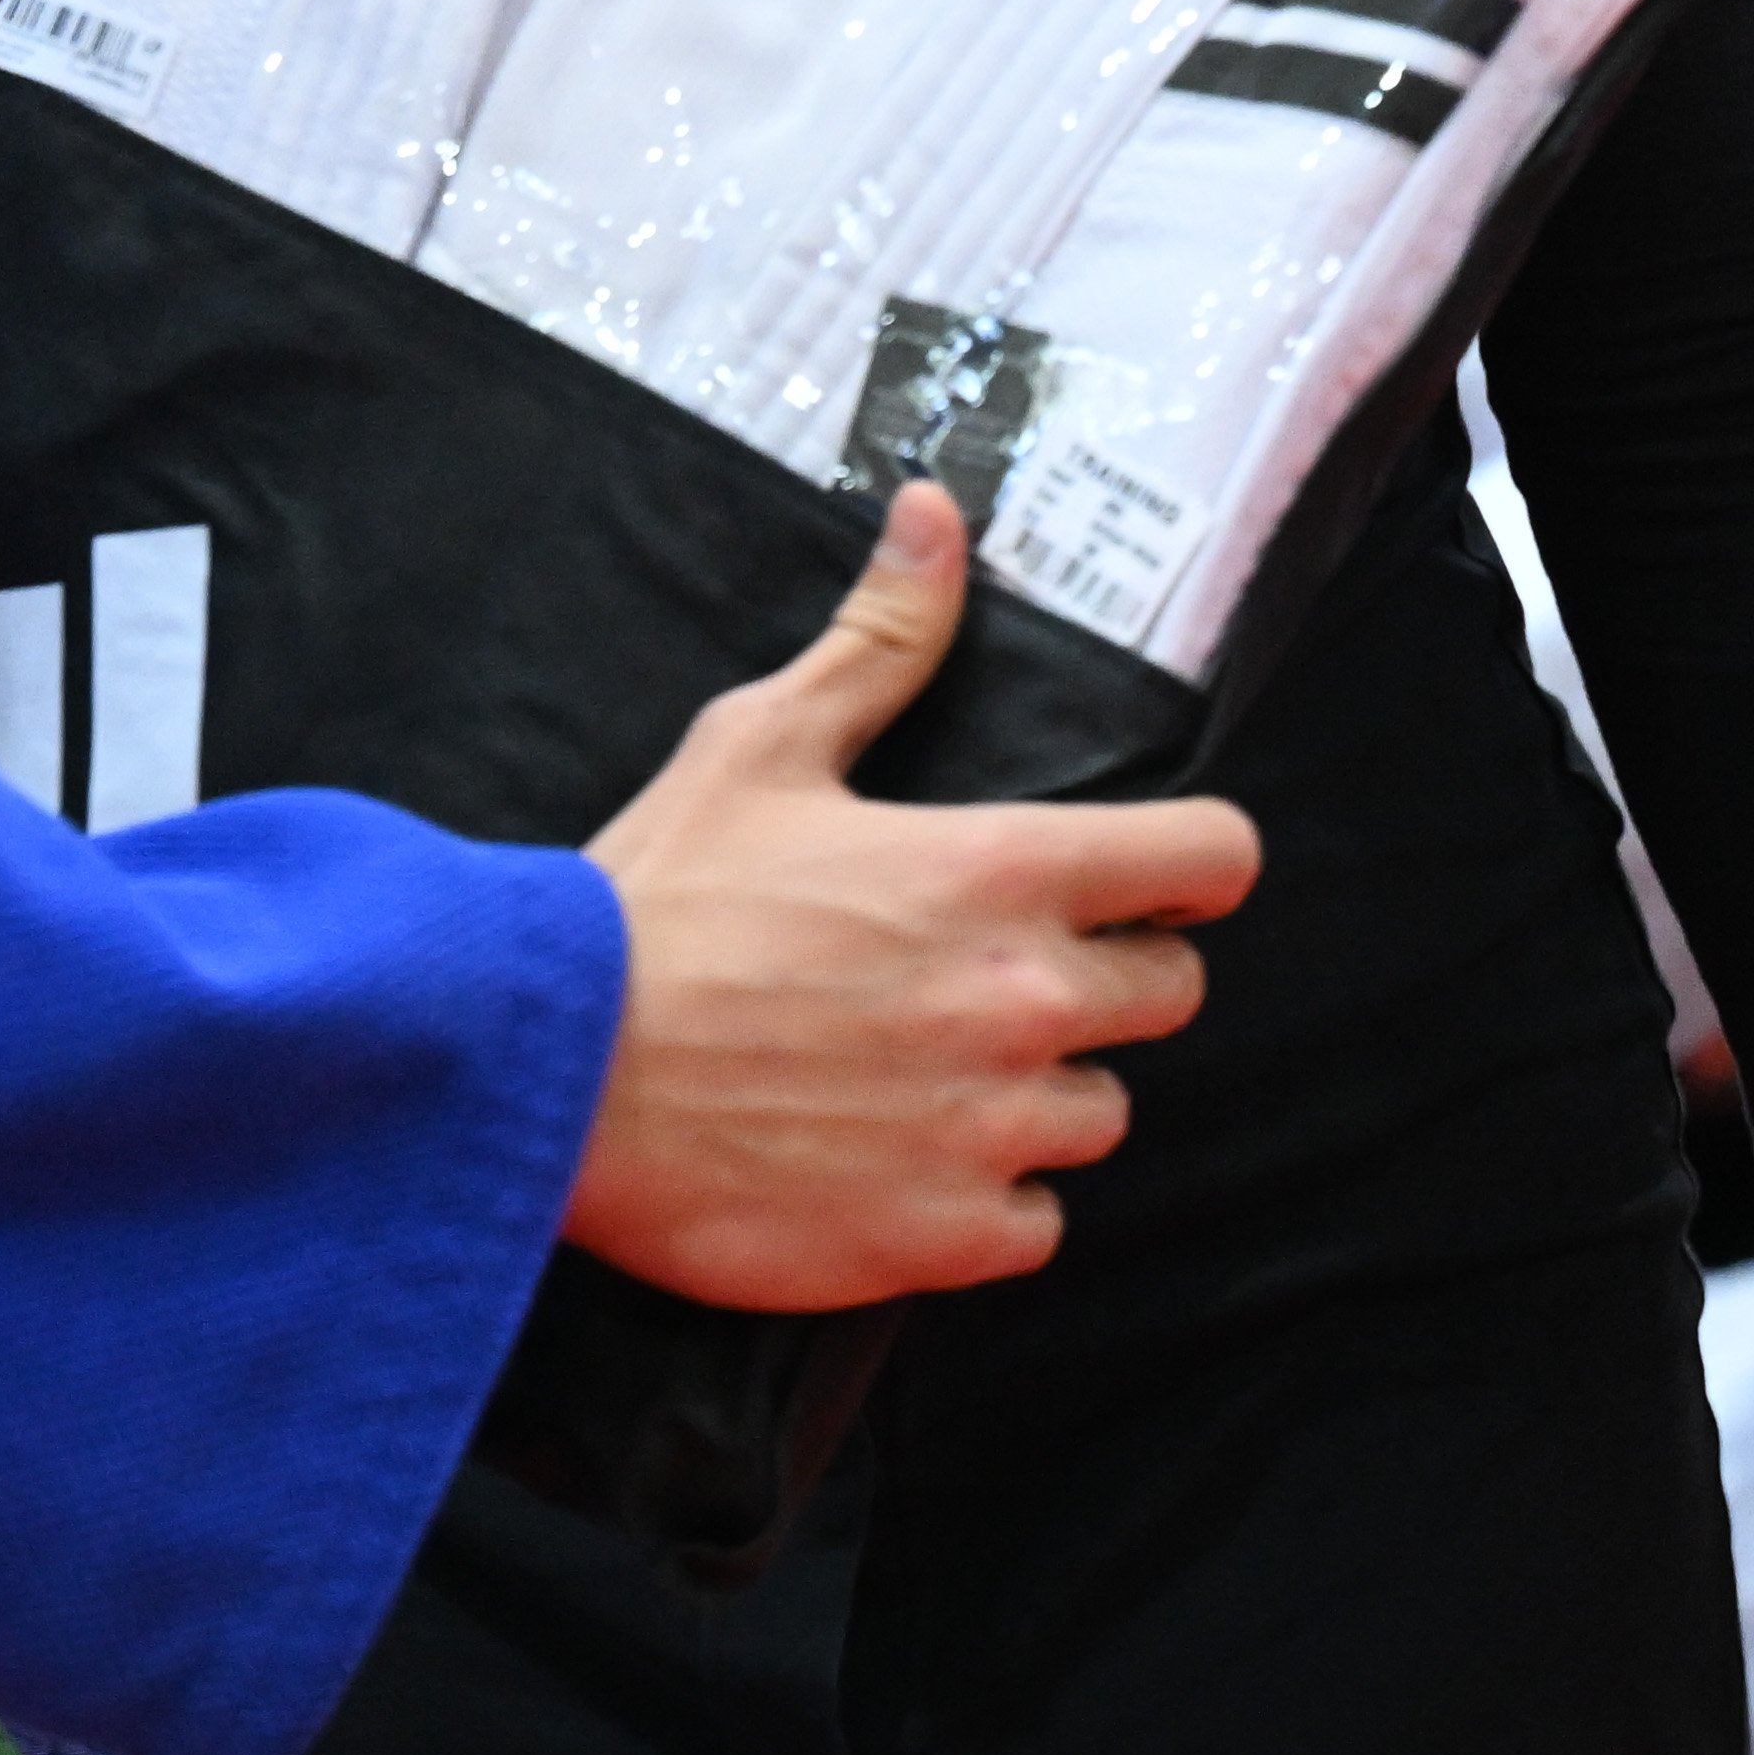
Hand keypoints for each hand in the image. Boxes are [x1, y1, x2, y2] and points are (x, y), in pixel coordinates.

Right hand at [563, 486, 1263, 1309]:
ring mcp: (993, 1130)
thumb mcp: (758, 744)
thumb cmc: (650, 902)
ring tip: (919, 1072)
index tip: (1146, 877)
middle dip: (1100, 976)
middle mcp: (1024, 1003)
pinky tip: (897, 1161)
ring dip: (1034, 1092)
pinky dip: (984, 1202)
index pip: (1211, 859)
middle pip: (1170, 994)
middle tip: (986, 973)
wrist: (542, 1070)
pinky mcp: (946, 1238)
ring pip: (1098, 1113)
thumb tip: (937, 516)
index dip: (1187, 862)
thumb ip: (878, 641)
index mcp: (998, 872)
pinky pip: (1036, 1225)